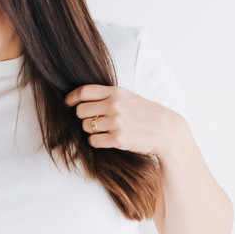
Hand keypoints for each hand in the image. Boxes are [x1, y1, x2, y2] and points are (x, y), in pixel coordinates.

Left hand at [65, 84, 186, 159]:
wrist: (167, 131)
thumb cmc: (147, 114)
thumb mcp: (129, 98)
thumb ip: (109, 96)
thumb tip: (82, 99)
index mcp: (117, 92)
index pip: (84, 91)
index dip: (72, 97)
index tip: (67, 103)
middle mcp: (114, 106)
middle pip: (80, 111)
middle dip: (83, 117)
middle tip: (93, 120)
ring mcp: (116, 123)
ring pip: (86, 127)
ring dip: (91, 130)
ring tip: (105, 130)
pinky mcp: (117, 140)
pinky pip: (93, 141)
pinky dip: (97, 142)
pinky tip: (107, 139)